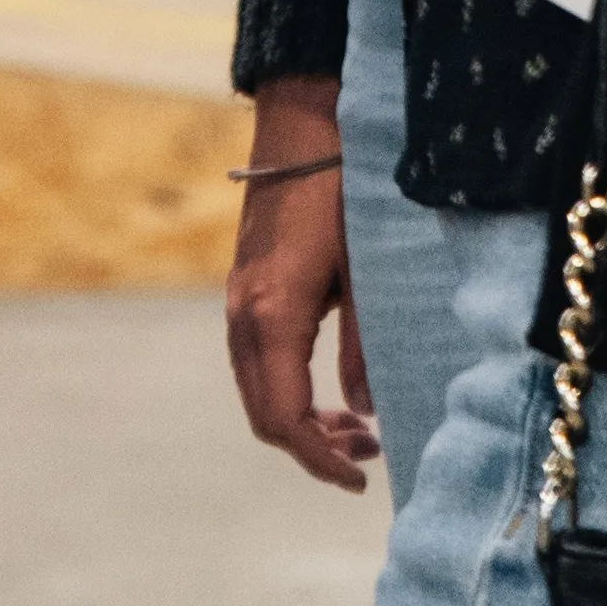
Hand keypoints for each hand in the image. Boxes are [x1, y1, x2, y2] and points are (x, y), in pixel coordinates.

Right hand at [227, 75, 376, 490]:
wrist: (304, 126)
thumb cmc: (345, 192)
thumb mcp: (366, 272)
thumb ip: (362, 347)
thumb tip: (364, 412)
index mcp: (272, 316)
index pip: (284, 418)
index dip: (319, 459)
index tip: (361, 478)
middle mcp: (243, 316)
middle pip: (263, 414)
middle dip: (311, 447)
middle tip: (368, 456)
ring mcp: (238, 302)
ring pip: (257, 390)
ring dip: (300, 421)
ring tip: (358, 429)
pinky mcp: (246, 289)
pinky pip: (257, 363)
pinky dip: (289, 390)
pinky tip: (331, 389)